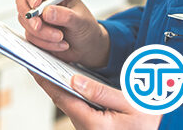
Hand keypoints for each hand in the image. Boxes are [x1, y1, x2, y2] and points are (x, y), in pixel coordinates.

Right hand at [16, 0, 109, 67]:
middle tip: (39, 27)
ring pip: (25, 21)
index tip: (36, 5)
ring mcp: (36, 17)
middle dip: (30, 17)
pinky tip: (60, 44)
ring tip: (61, 38)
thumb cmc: (86, 28)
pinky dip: (44, 43)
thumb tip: (47, 12)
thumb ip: (66, 15)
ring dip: (41, 33)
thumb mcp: (81, 21)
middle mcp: (42, 1)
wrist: (88, 47)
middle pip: (22, 2)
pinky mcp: (34, 31)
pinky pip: (30, 36)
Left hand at [32, 73, 161, 129]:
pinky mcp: (93, 126)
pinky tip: (65, 79)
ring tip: (46, 65)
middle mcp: (86, 128)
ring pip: (68, 103)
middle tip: (35, 60)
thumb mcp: (130, 104)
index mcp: (94, 123)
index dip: (46, 81)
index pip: (62, 98)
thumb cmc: (148, 123)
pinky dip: (68, 92)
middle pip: (61, 100)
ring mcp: (88, 128)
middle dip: (48, 80)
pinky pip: (76, 106)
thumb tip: (75, 80)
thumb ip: (101, 92)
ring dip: (56, 85)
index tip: (33, 66)